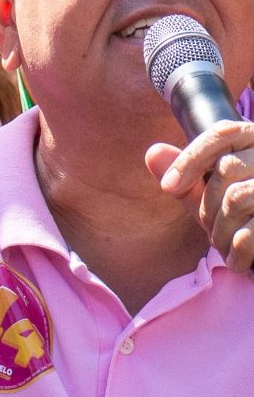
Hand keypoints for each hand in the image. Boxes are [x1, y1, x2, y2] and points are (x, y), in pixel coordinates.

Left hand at [147, 120, 253, 271]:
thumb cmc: (247, 220)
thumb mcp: (216, 198)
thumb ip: (189, 178)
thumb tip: (153, 152)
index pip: (222, 135)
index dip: (190, 159)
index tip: (168, 187)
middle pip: (227, 168)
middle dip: (207, 206)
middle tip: (209, 232)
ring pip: (238, 197)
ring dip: (221, 230)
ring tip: (222, 247)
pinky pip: (252, 230)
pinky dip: (238, 250)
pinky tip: (236, 261)